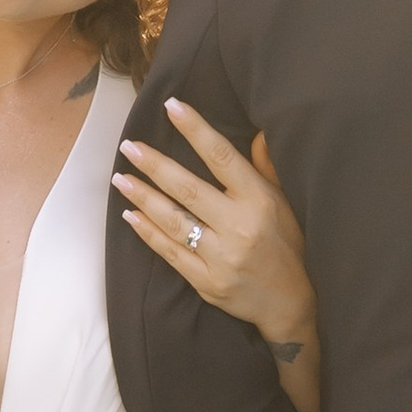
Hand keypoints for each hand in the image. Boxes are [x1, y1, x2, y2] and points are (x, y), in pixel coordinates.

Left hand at [116, 106, 316, 355]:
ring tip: (120, 178)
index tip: (171, 106)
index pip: (222, 157)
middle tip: (128, 146)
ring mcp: (221, 257)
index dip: (195, 129)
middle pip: (188, 189)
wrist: (291, 305)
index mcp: (259, 202)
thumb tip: (258, 130)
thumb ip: (266, 167)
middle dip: (154, 165)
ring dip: (143, 197)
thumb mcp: (286, 203)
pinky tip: (131, 214)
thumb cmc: (288, 246)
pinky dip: (148, 232)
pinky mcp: (206, 282)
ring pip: (173, 221)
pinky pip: (170, 253)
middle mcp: (239, 227)